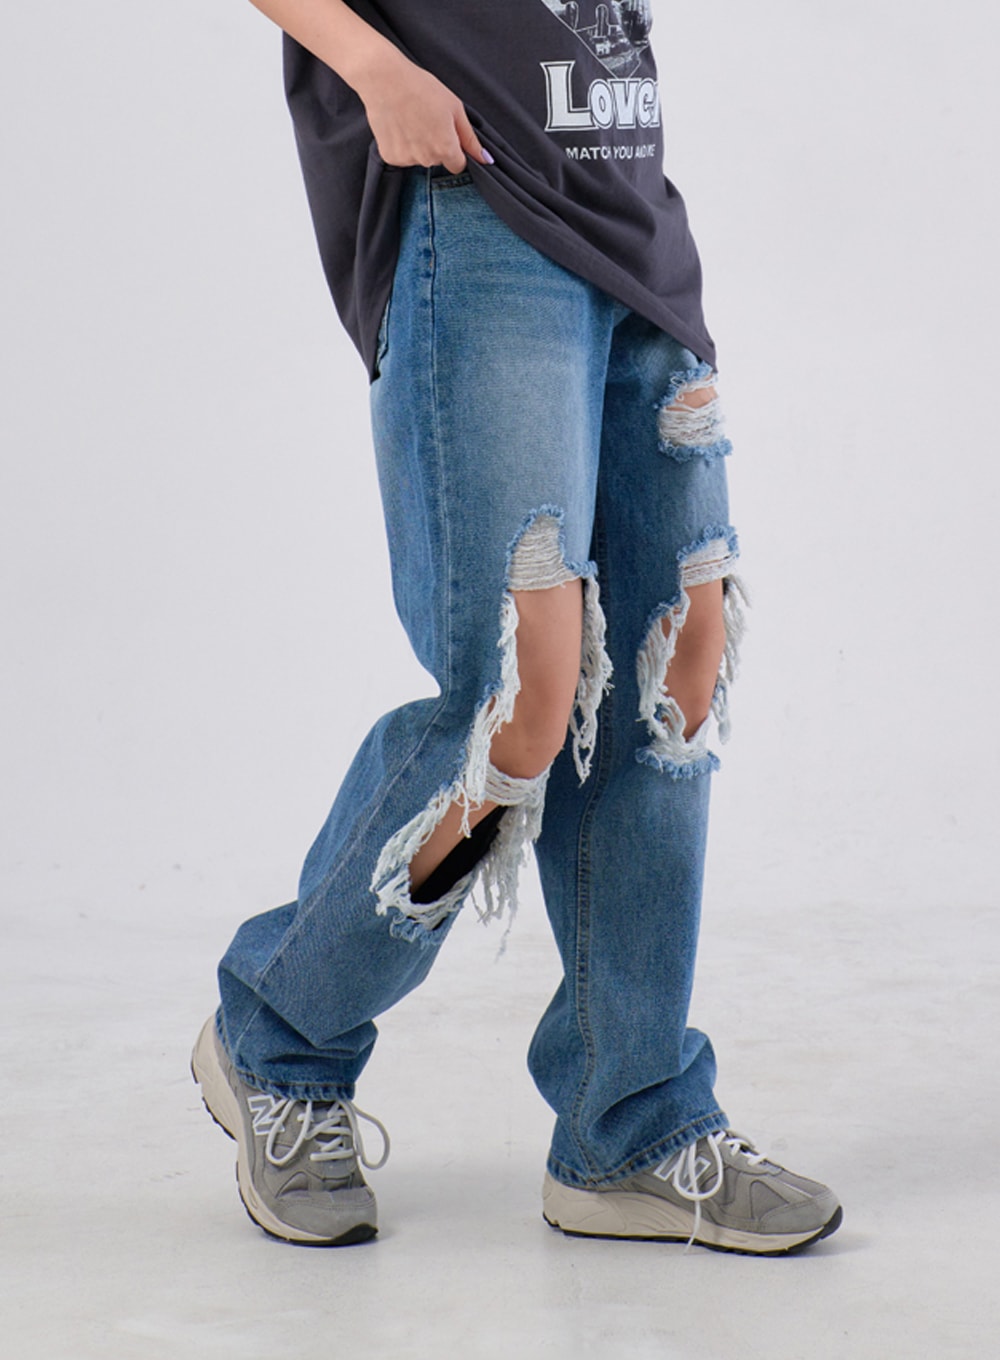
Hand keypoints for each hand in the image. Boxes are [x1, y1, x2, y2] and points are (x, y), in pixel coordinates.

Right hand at [358, 52, 491, 172]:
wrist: (384, 79)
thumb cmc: (421, 88)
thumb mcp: (454, 108)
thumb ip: (470, 138)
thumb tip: (486, 159)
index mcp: (445, 148)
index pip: (458, 165)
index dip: (455, 150)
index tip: (447, 134)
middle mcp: (427, 159)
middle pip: (438, 160)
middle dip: (436, 144)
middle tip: (426, 118)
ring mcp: (407, 159)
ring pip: (420, 158)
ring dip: (418, 145)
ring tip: (411, 119)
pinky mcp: (390, 156)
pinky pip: (402, 156)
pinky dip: (401, 145)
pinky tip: (399, 125)